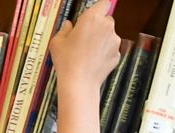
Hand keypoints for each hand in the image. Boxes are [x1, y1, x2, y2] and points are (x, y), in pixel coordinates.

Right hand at [49, 3, 122, 132]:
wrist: (79, 83)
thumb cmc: (66, 61)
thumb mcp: (57, 42)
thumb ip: (64, 29)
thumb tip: (69, 25)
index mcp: (92, 19)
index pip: (104, 3)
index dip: (99, 8)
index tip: (93, 14)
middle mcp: (107, 27)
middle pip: (107, 19)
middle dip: (99, 25)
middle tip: (86, 36)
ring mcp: (114, 41)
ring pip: (110, 35)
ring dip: (102, 40)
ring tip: (88, 52)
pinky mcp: (117, 55)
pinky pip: (111, 49)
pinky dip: (105, 53)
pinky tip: (93, 61)